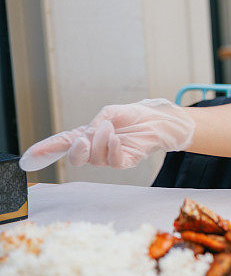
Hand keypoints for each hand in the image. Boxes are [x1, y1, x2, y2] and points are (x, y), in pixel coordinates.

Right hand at [18, 99, 194, 170]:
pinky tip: (116, 138)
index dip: (45, 151)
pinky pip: (113, 161)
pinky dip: (111, 148)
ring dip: (100, 139)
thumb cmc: (134, 115)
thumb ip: (94, 124)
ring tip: (111, 127)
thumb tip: (85, 138)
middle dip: (76, 150)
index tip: (27, 160)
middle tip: (83, 139)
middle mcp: (96, 149)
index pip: (63, 144)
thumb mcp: (109, 113)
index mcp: (88, 135)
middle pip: (76, 158)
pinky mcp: (126, 160)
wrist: (159, 119)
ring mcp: (110, 157)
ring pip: (94, 157)